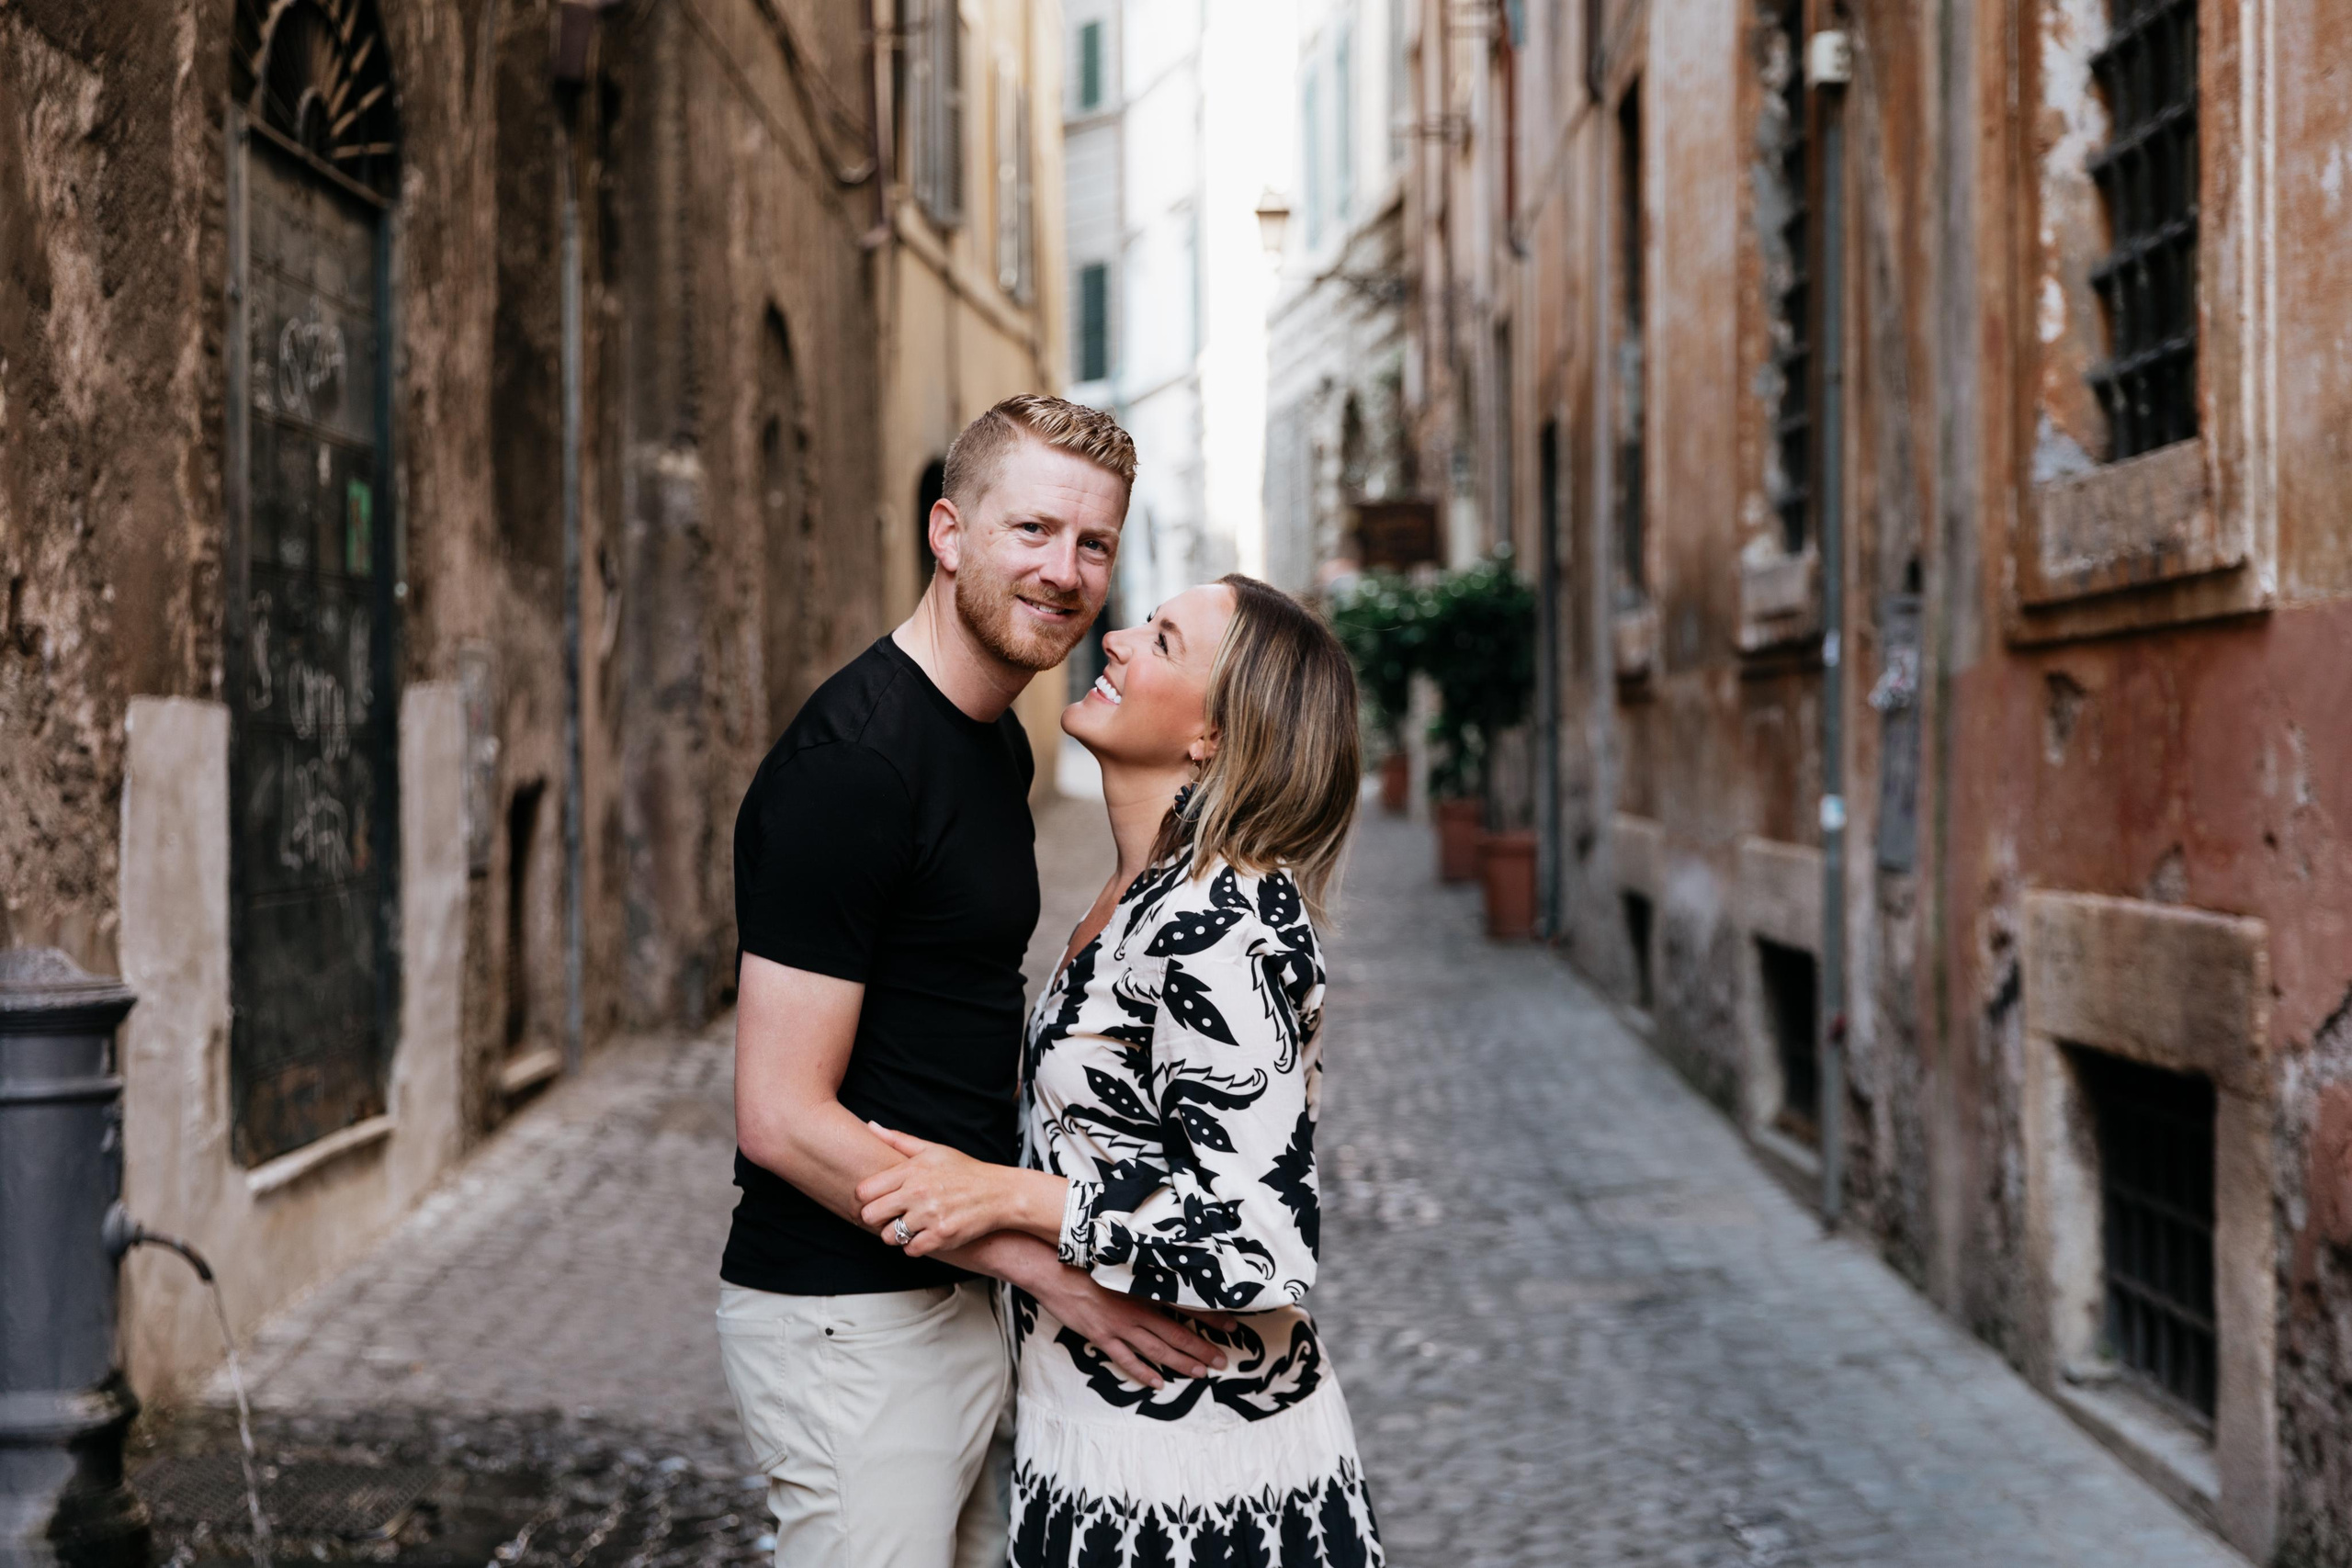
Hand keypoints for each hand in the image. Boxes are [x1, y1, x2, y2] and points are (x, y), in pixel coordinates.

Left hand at [856, 1125, 1016, 1256]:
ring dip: (896, 1235)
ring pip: (889, 1237)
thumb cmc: (965, 1171)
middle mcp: (917, 1192)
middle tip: (891, 1216)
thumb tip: (870, 1125)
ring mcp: (929, 1216)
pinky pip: (910, 1250)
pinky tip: (925, 1234)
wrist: (999, 1193)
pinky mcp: (941, 1236)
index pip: (865, 1191)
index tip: (878, 1199)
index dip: (867, 1198)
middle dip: (878, 1218)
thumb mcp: (933, 1150)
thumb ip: (899, 1140)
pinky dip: (915, 1246)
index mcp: (912, 1170)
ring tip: (911, 1225)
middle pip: (871, 1215)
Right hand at [1028, 1266, 1235, 1389]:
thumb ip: (1143, 1270)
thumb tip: (1165, 1272)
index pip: (1185, 1304)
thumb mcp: (1120, 1261)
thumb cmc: (1085, 1260)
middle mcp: (1136, 1308)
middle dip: (1201, 1348)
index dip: (1210, 1317)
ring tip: (1200, 1373)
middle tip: (1221, 1362)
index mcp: (1144, 1287)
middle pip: (1176, 1332)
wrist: (1051, 1269)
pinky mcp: (1101, 1336)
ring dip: (1180, 1363)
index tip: (1232, 1326)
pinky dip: (1143, 1372)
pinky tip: (1157, 1382)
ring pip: (1157, 1349)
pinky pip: (1126, 1359)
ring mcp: (1119, 1325)